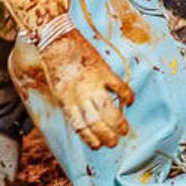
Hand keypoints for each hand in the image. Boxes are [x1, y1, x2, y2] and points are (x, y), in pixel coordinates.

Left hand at [39, 29, 133, 147]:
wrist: (56, 39)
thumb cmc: (55, 65)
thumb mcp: (57, 89)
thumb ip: (70, 104)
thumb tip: (82, 119)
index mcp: (66, 100)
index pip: (80, 127)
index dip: (90, 139)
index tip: (98, 146)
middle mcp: (79, 95)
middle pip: (96, 122)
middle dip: (107, 136)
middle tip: (115, 142)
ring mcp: (92, 83)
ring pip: (109, 109)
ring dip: (118, 123)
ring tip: (124, 130)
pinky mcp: (103, 70)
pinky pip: (119, 87)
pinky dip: (127, 95)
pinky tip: (130, 101)